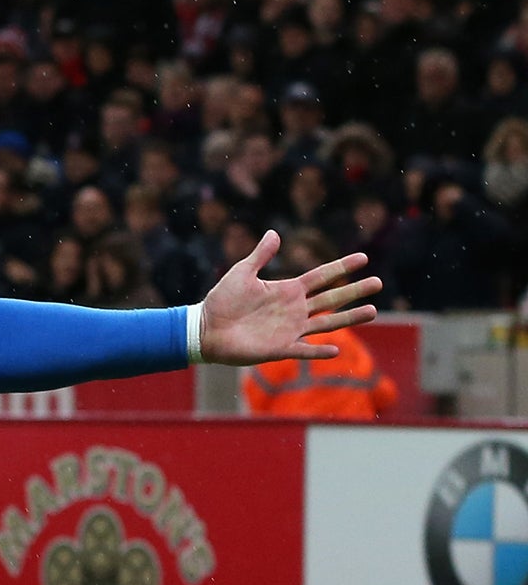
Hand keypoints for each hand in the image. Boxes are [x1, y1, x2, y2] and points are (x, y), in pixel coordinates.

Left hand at [198, 231, 380, 366]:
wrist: (205, 329)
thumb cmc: (221, 301)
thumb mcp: (241, 273)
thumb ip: (260, 255)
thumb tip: (274, 233)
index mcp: (287, 290)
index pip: (321, 277)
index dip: (341, 267)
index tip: (363, 258)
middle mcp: (294, 310)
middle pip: (332, 299)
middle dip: (355, 291)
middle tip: (378, 282)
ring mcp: (290, 330)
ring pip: (327, 324)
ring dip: (349, 318)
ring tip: (373, 311)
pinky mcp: (280, 349)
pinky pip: (304, 351)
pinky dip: (319, 352)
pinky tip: (336, 350)